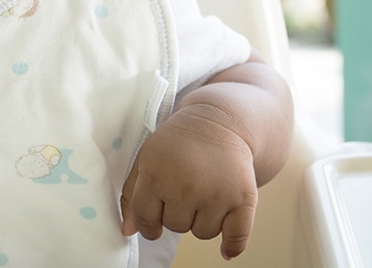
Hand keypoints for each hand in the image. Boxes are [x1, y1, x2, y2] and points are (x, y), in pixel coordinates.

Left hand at [119, 103, 258, 259]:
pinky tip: (226, 249)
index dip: (148, 224)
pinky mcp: (243, 197)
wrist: (218, 121)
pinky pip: (236, 237)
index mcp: (156, 175)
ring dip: (202, 220)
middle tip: (184, 189)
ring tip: (204, 193)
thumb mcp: (146, 159)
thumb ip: (132, 194)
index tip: (154, 221)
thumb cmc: (176, 144)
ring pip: (203, 233)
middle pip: (176, 227)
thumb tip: (128, 231)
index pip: (146, 219)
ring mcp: (216, 193)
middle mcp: (185, 186)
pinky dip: (232, 246)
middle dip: (177, 214)